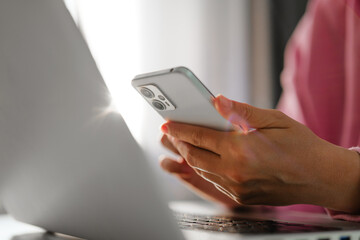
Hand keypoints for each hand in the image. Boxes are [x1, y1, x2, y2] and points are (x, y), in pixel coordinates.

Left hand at [161, 95, 359, 211]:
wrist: (321, 177)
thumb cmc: (300, 145)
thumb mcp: (273, 120)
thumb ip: (240, 111)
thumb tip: (216, 100)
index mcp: (240, 150)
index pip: (199, 137)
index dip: (179, 129)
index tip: (166, 122)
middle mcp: (234, 172)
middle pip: (194, 157)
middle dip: (178, 143)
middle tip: (171, 132)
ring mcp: (237, 188)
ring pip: (201, 171)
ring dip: (189, 156)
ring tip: (185, 143)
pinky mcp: (241, 198)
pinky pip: (214, 181)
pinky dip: (205, 168)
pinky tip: (205, 157)